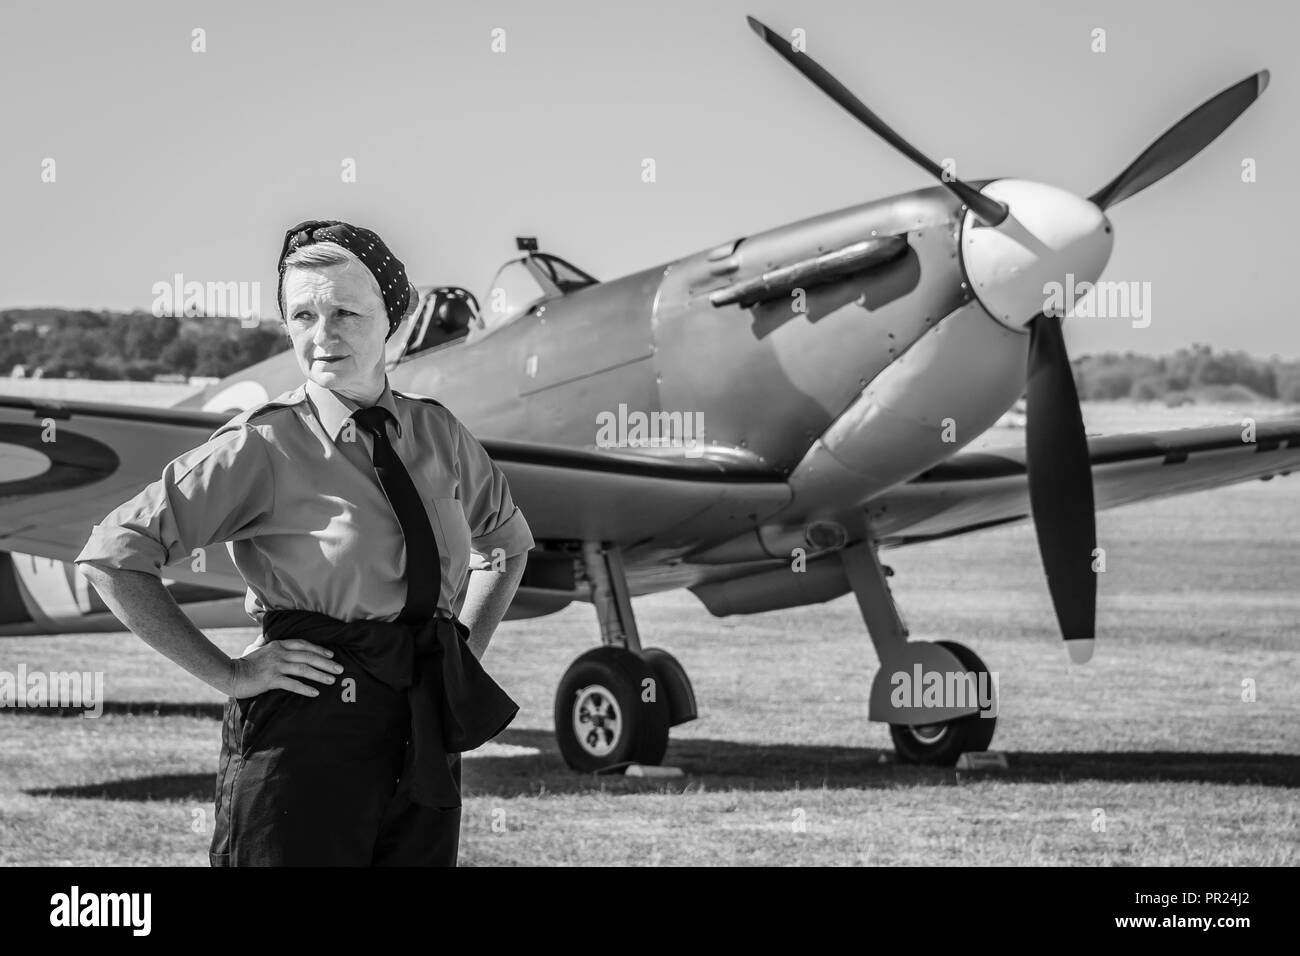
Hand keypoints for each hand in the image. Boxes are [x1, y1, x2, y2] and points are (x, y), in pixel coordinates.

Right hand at [224, 638, 343, 698]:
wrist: (229, 674)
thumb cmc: (244, 663)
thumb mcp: (256, 648)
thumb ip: (264, 643)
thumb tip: (264, 639)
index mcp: (278, 644)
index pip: (304, 644)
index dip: (319, 649)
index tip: (332, 654)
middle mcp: (279, 653)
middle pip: (308, 656)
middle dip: (326, 662)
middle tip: (340, 668)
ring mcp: (276, 666)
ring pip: (304, 669)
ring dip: (320, 674)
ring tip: (332, 680)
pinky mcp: (271, 679)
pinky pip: (292, 684)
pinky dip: (305, 688)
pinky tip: (315, 693)